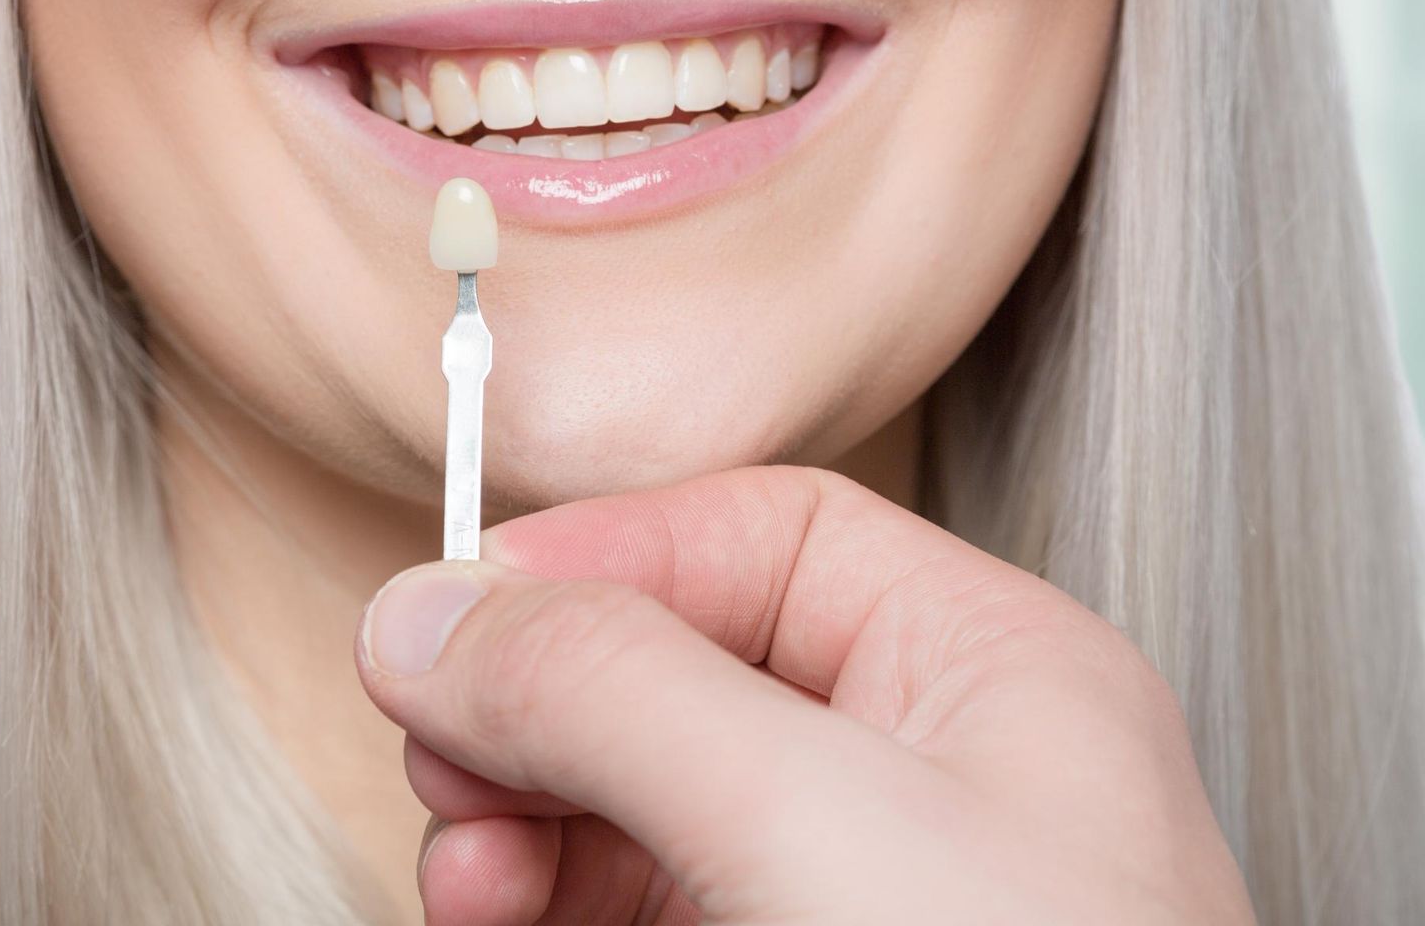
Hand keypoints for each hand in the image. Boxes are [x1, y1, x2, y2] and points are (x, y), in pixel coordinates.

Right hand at [353, 466, 1255, 924]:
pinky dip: (541, 900)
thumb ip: (612, 689)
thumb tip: (439, 612)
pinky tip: (493, 912)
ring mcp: (851, 895)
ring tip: (466, 870)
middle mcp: (919, 778)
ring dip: (516, 819)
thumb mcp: (809, 824)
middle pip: (669, 669)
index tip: (462, 611)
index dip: (599, 556)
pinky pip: (628, 902)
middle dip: (536, 706)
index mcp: (986, 676)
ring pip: (631, 799)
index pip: (762, 536)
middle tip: (443, 748)